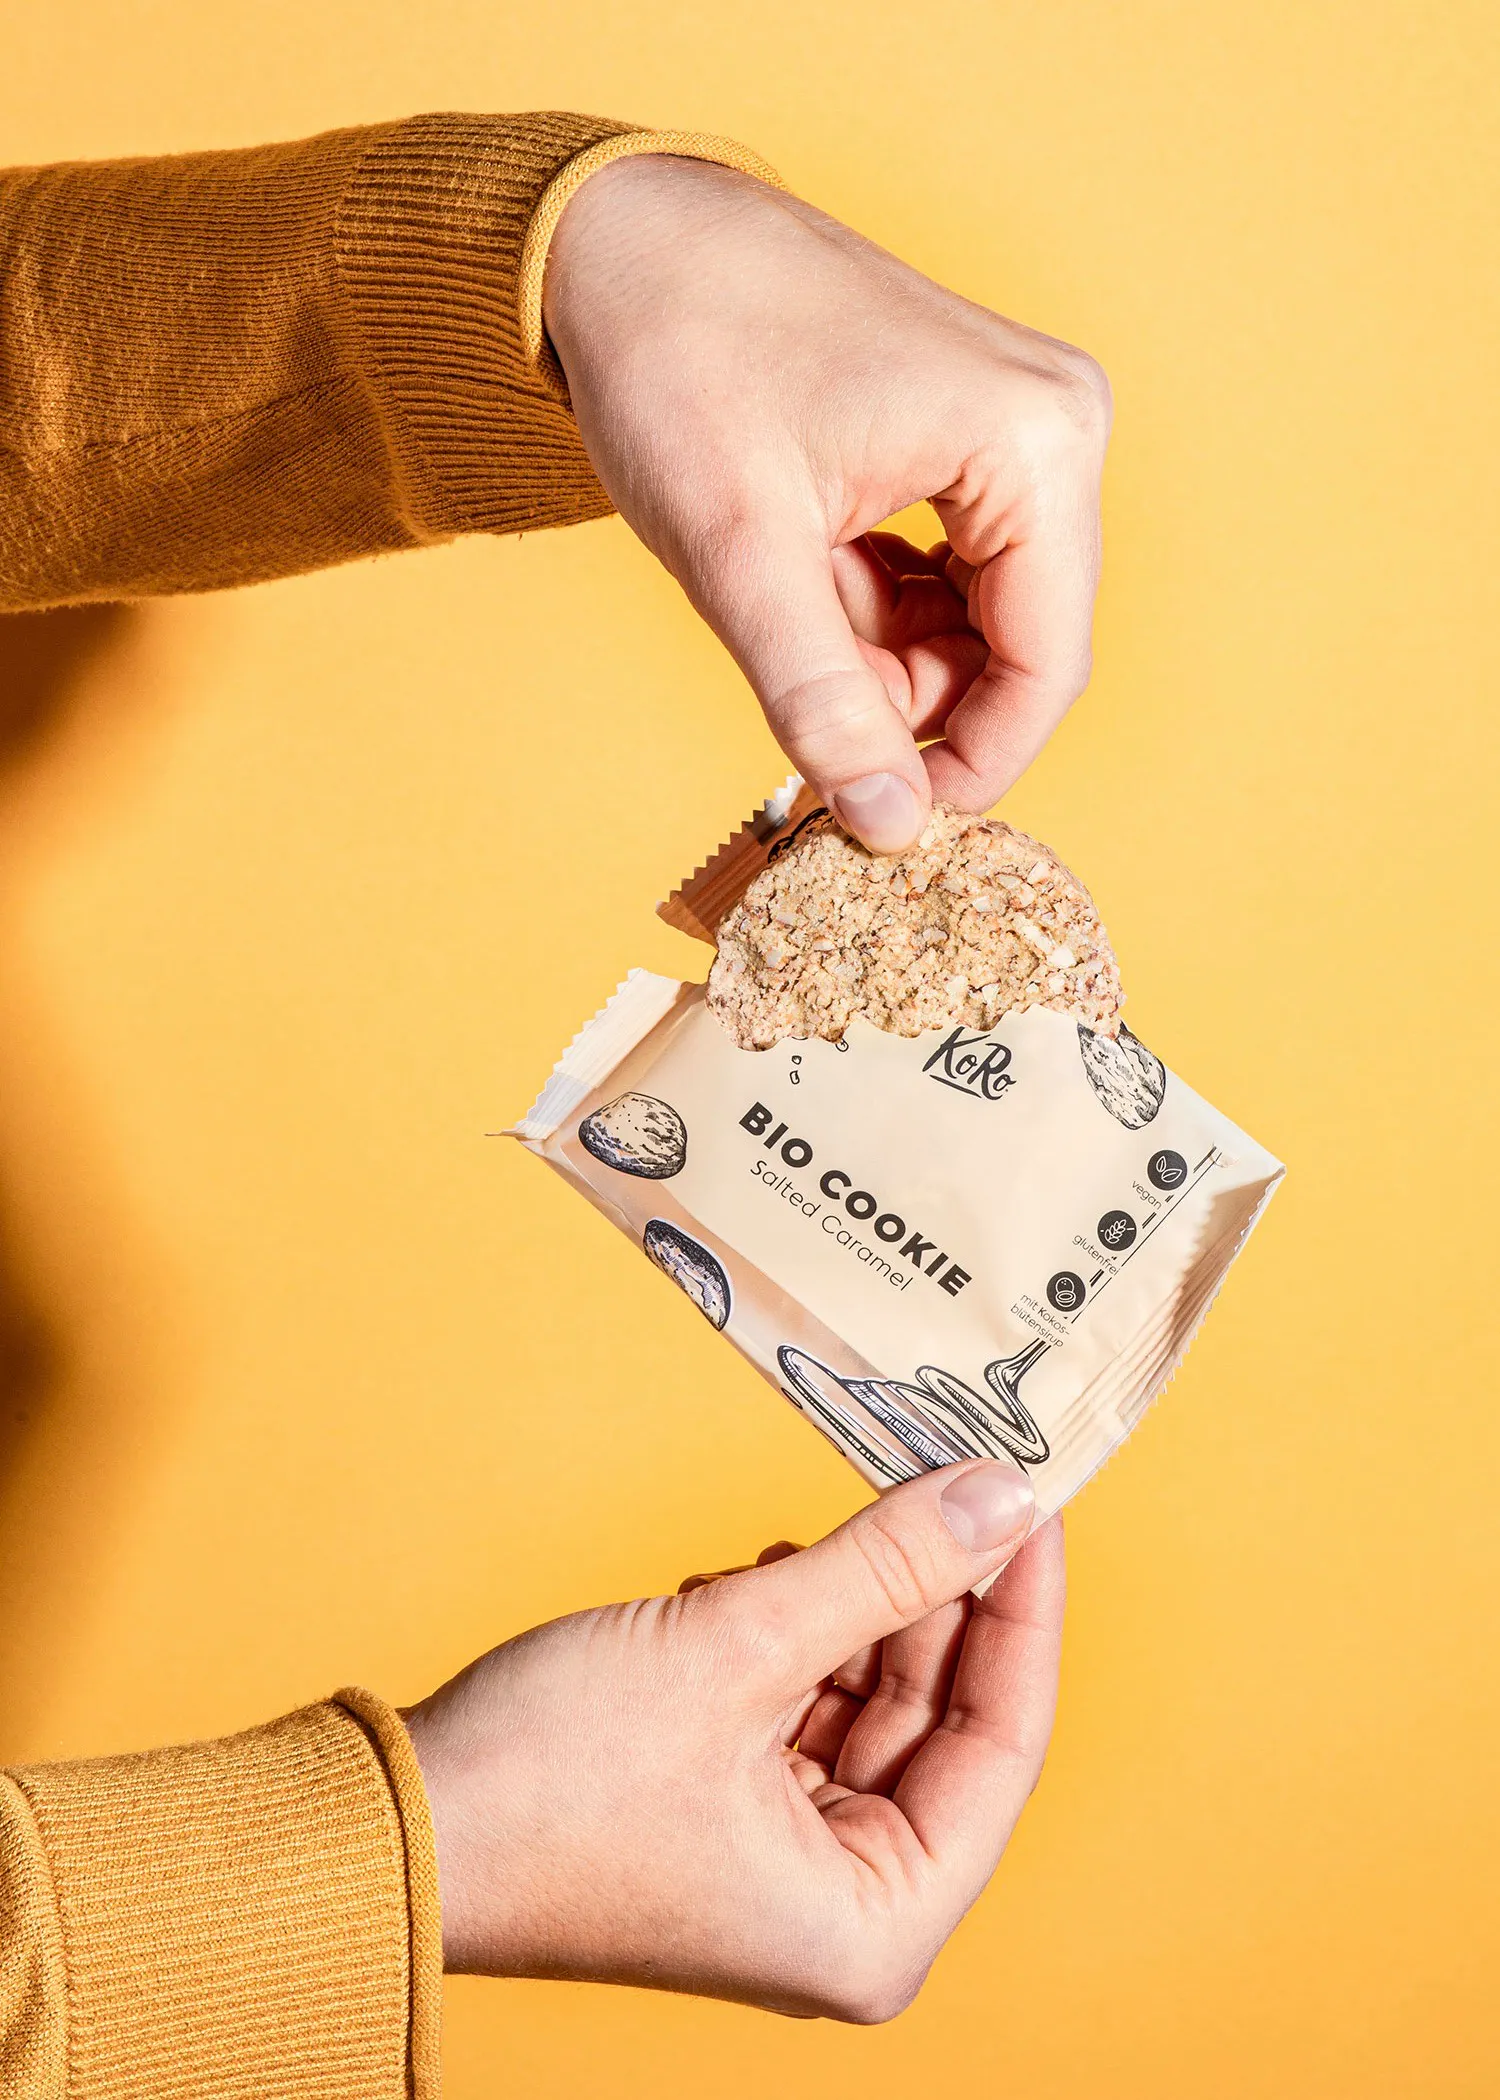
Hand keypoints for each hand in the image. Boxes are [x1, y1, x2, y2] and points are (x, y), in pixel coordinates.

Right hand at [403, 1461, 1062, 2020]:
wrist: (396, 1821)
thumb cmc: (550, 1781)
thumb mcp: (741, 1647)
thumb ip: (884, 1568)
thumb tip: (999, 1499)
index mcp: (875, 1923)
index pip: (1004, 1742)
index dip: (1022, 1609)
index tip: (1027, 1504)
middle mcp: (843, 1911)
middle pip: (937, 1720)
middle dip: (930, 1596)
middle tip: (946, 1476)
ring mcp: (784, 1866)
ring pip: (868, 1704)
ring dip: (852, 1607)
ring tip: (830, 1525)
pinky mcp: (729, 1820)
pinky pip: (802, 1711)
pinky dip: (793, 1636)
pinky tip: (757, 1580)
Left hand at [542, 154, 1110, 851]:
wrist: (619, 240)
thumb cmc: (679, 361)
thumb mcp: (744, 556)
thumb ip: (824, 701)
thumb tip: (891, 824)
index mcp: (1032, 443)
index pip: (1045, 663)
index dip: (973, 764)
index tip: (886, 822)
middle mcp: (1052, 424)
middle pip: (1016, 641)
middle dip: (911, 697)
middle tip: (803, 700)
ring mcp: (1015, 422)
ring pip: (976, 614)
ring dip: (883, 653)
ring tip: (784, 606)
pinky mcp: (971, 430)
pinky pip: (948, 566)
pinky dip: (875, 604)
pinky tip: (803, 573)